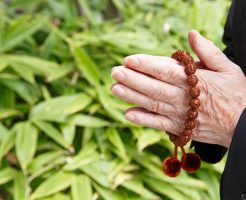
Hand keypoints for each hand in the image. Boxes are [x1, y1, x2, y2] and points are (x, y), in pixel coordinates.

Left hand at [110, 30, 245, 147]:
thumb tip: (191, 35)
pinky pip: (158, 124)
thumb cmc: (235, 94)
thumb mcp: (227, 68)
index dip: (146, 65)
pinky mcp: (179, 128)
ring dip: (132, 97)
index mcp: (195, 81)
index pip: (165, 71)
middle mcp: (183, 98)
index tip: (129, 60)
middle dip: (133, 79)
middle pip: (154, 88)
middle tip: (115, 72)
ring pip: (152, 104)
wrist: (243, 126)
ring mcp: (180, 114)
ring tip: (114, 88)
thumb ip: (208, 52)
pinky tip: (128, 114)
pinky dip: (143, 120)